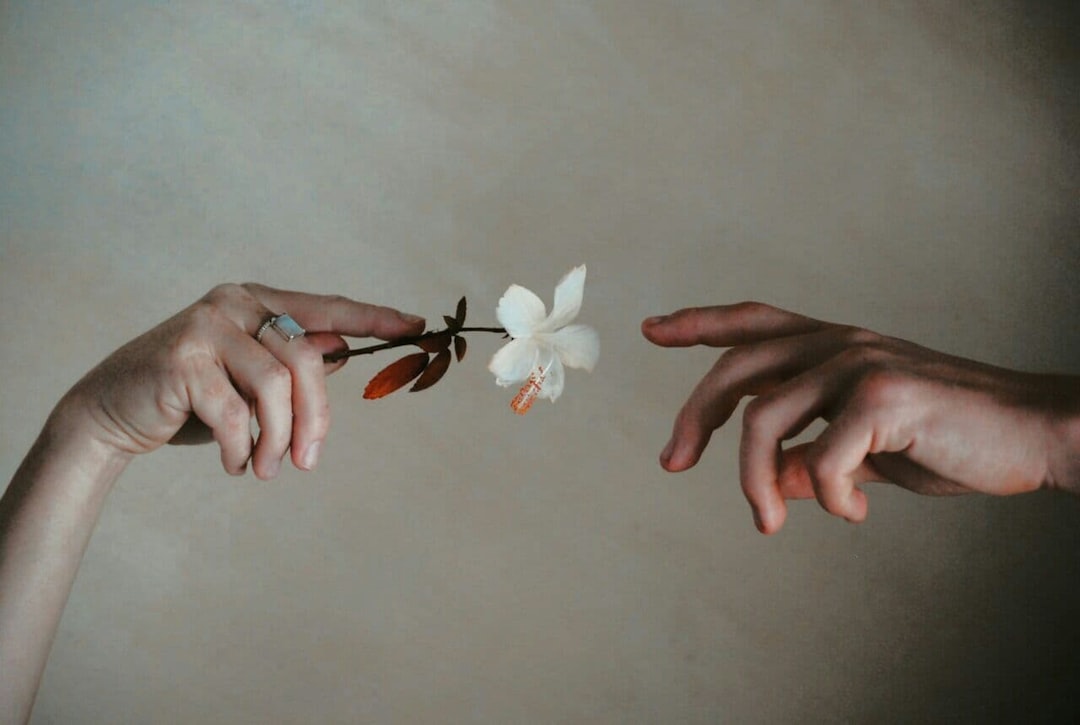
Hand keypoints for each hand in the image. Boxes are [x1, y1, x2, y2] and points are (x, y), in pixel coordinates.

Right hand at [62, 283, 424, 478]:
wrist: (112, 412)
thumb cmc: (191, 399)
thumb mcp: (249, 381)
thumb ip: (292, 364)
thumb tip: (347, 354)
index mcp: (256, 302)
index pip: (327, 308)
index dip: (374, 318)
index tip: (417, 327)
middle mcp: (233, 303)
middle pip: (307, 358)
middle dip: (315, 418)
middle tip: (307, 463)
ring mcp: (205, 326)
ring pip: (275, 387)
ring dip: (277, 440)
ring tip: (263, 468)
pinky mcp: (182, 359)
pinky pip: (236, 413)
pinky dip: (241, 448)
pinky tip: (234, 462)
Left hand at [642, 303, 1079, 533]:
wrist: (1033, 434)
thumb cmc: (951, 436)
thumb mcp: (867, 446)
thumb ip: (814, 453)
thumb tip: (769, 480)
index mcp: (833, 345)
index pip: (752, 322)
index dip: (698, 322)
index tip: (651, 329)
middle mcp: (839, 342)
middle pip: (736, 367)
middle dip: (693, 417)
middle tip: (671, 463)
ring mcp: (860, 364)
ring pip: (763, 418)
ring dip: (752, 481)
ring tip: (767, 522)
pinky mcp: (884, 397)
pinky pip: (819, 458)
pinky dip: (826, 497)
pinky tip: (853, 512)